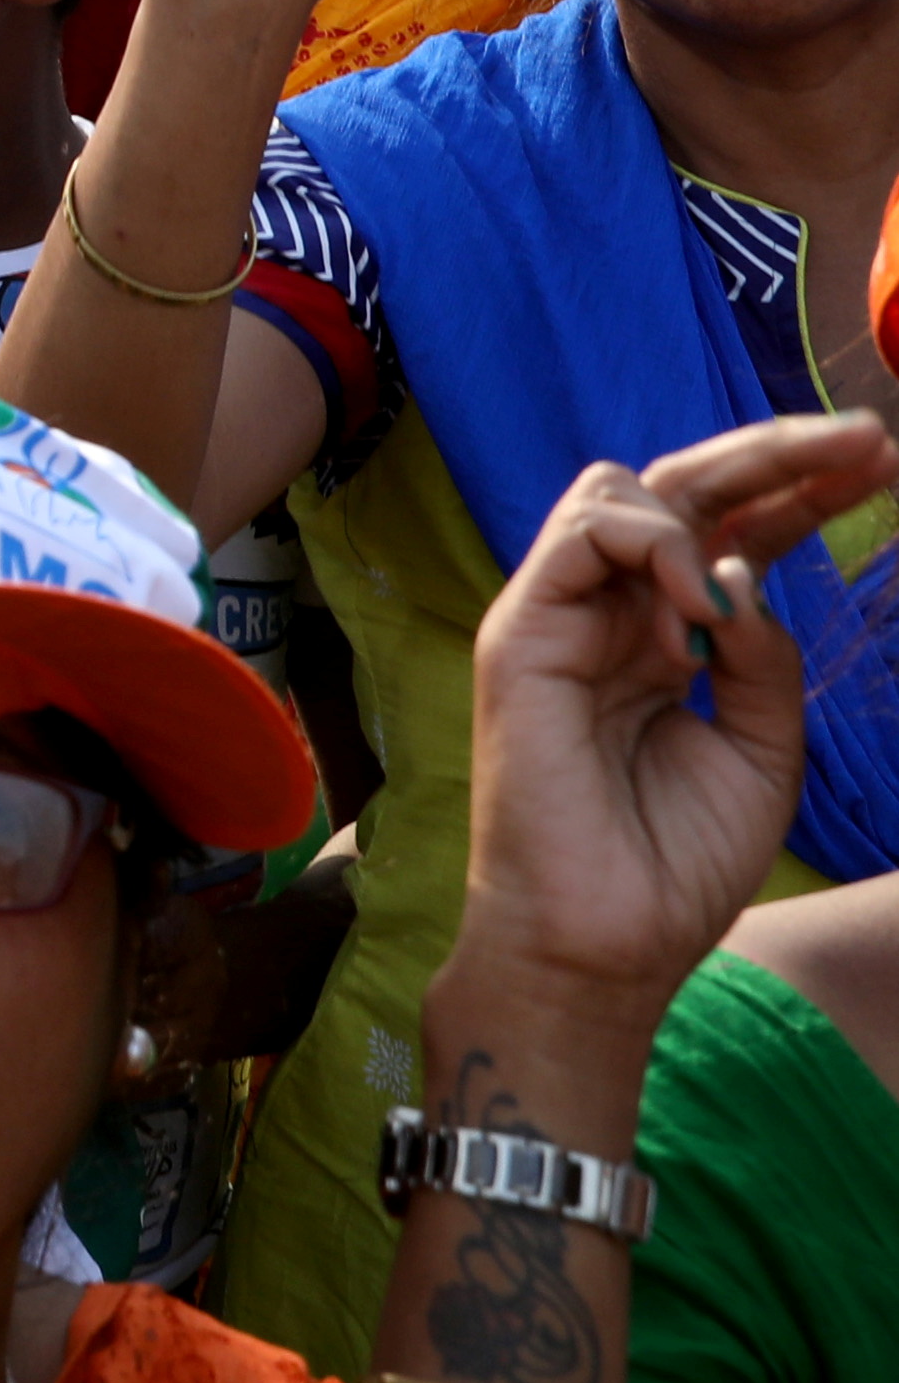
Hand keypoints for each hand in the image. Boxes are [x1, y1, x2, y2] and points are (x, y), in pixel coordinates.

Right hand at [453, 416, 898, 1023]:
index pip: (732, 534)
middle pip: (684, 488)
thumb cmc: (675, 863)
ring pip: (619, 488)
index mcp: (667, 640)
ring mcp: (562, 618)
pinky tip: (693, 607)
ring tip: (732, 592)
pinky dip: (648, 546)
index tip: (880, 465)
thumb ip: (762, 658)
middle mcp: (613, 614)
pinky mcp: (519, 635)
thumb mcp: (763, 748)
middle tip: (864, 441)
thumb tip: (742, 575)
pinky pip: (580, 537)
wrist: (608, 942)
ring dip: (705, 507)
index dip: (803, 492)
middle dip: (777, 452)